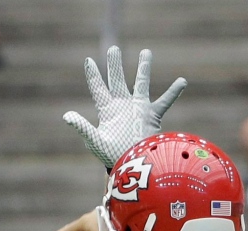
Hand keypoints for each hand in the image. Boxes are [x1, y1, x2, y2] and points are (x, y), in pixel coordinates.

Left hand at [64, 46, 186, 168]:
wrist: (134, 165)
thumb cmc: (112, 156)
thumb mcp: (95, 141)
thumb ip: (82, 127)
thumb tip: (66, 115)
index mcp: (107, 110)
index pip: (98, 88)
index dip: (93, 75)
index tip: (88, 60)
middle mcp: (122, 106)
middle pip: (117, 80)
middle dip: (115, 65)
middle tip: (113, 49)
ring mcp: (137, 109)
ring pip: (141, 83)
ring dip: (143, 68)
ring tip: (146, 51)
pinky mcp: (152, 115)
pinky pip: (165, 101)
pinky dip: (173, 92)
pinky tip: (182, 81)